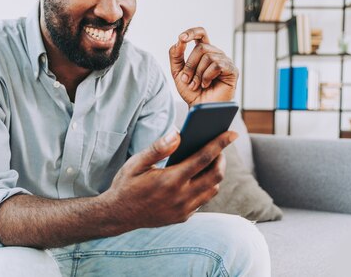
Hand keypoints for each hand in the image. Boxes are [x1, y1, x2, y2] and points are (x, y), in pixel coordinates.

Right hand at [102, 129, 235, 231]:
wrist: (118, 215)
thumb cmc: (126, 185)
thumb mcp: (136, 163)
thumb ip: (158, 148)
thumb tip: (177, 134)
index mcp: (171, 180)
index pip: (203, 158)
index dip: (220, 144)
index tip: (232, 133)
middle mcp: (181, 196)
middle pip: (216, 176)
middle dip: (222, 159)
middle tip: (219, 149)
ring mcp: (183, 209)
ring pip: (212, 190)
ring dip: (214, 175)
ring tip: (208, 162)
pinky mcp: (183, 217)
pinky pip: (202, 201)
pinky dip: (204, 188)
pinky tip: (195, 179)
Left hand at [169, 27, 238, 105]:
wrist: (200, 108)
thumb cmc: (191, 91)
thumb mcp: (178, 72)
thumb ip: (176, 56)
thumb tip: (179, 41)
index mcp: (204, 52)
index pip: (200, 34)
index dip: (192, 32)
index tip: (181, 38)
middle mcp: (216, 54)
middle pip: (200, 47)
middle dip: (190, 65)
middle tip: (187, 80)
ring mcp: (225, 61)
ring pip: (207, 56)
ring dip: (197, 73)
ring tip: (197, 85)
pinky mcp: (232, 70)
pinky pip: (216, 65)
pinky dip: (207, 76)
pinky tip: (206, 85)